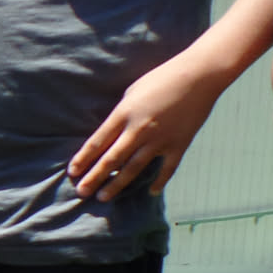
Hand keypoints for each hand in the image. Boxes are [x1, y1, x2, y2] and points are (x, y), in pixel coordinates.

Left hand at [68, 57, 224, 200]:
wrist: (201, 74)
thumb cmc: (162, 78)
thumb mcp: (132, 93)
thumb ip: (120, 115)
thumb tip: (109, 135)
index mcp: (124, 114)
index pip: (97, 142)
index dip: (83, 159)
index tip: (72, 172)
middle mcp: (139, 130)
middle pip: (111, 160)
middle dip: (94, 178)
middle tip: (81, 192)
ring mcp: (160, 139)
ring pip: (134, 168)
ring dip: (117, 185)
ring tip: (103, 197)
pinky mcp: (179, 144)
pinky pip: (167, 168)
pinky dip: (160, 181)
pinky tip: (151, 192)